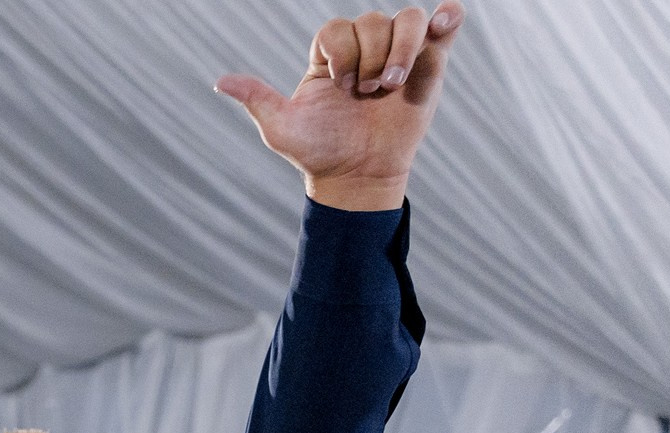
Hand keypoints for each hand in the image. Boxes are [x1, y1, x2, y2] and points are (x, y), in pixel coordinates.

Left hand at [217, 3, 464, 212]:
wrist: (357, 177)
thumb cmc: (318, 153)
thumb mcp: (282, 129)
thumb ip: (257, 100)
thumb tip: (221, 82)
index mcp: (329, 57)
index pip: (335, 29)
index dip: (341, 52)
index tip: (341, 88)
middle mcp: (364, 50)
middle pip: (372, 21)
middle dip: (369, 57)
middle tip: (366, 94)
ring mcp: (397, 55)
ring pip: (407, 20)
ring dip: (401, 47)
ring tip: (391, 83)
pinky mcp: (428, 66)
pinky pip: (443, 28)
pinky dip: (448, 17)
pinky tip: (445, 18)